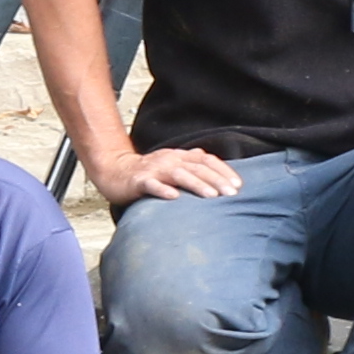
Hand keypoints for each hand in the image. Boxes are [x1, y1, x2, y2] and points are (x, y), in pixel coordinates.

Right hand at [96, 142, 243, 206]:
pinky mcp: (139, 181)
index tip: (238, 185)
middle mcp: (169, 159)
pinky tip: (173, 197)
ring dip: (196, 184)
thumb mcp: (173, 167)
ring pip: (178, 174)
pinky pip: (151, 184)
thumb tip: (219, 175)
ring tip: (211, 196)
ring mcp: (154, 169)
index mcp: (180, 156)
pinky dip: (163, 190)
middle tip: (231, 194)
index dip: (223, 171)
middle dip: (216, 180)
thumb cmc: (148, 173)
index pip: (206, 160)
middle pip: (196, 167)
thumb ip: (193, 168)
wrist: (115, 172)